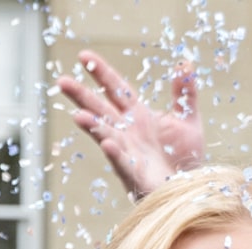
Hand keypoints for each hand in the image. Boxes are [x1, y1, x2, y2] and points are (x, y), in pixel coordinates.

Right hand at [56, 49, 202, 197]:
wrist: (190, 190)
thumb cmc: (185, 158)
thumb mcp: (187, 119)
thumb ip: (185, 92)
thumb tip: (185, 62)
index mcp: (137, 116)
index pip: (116, 89)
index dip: (101, 72)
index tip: (83, 56)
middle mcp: (127, 132)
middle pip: (100, 109)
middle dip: (81, 96)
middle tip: (61, 81)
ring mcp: (127, 153)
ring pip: (105, 135)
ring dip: (92, 127)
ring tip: (78, 115)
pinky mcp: (135, 174)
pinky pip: (122, 162)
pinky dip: (115, 153)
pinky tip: (107, 143)